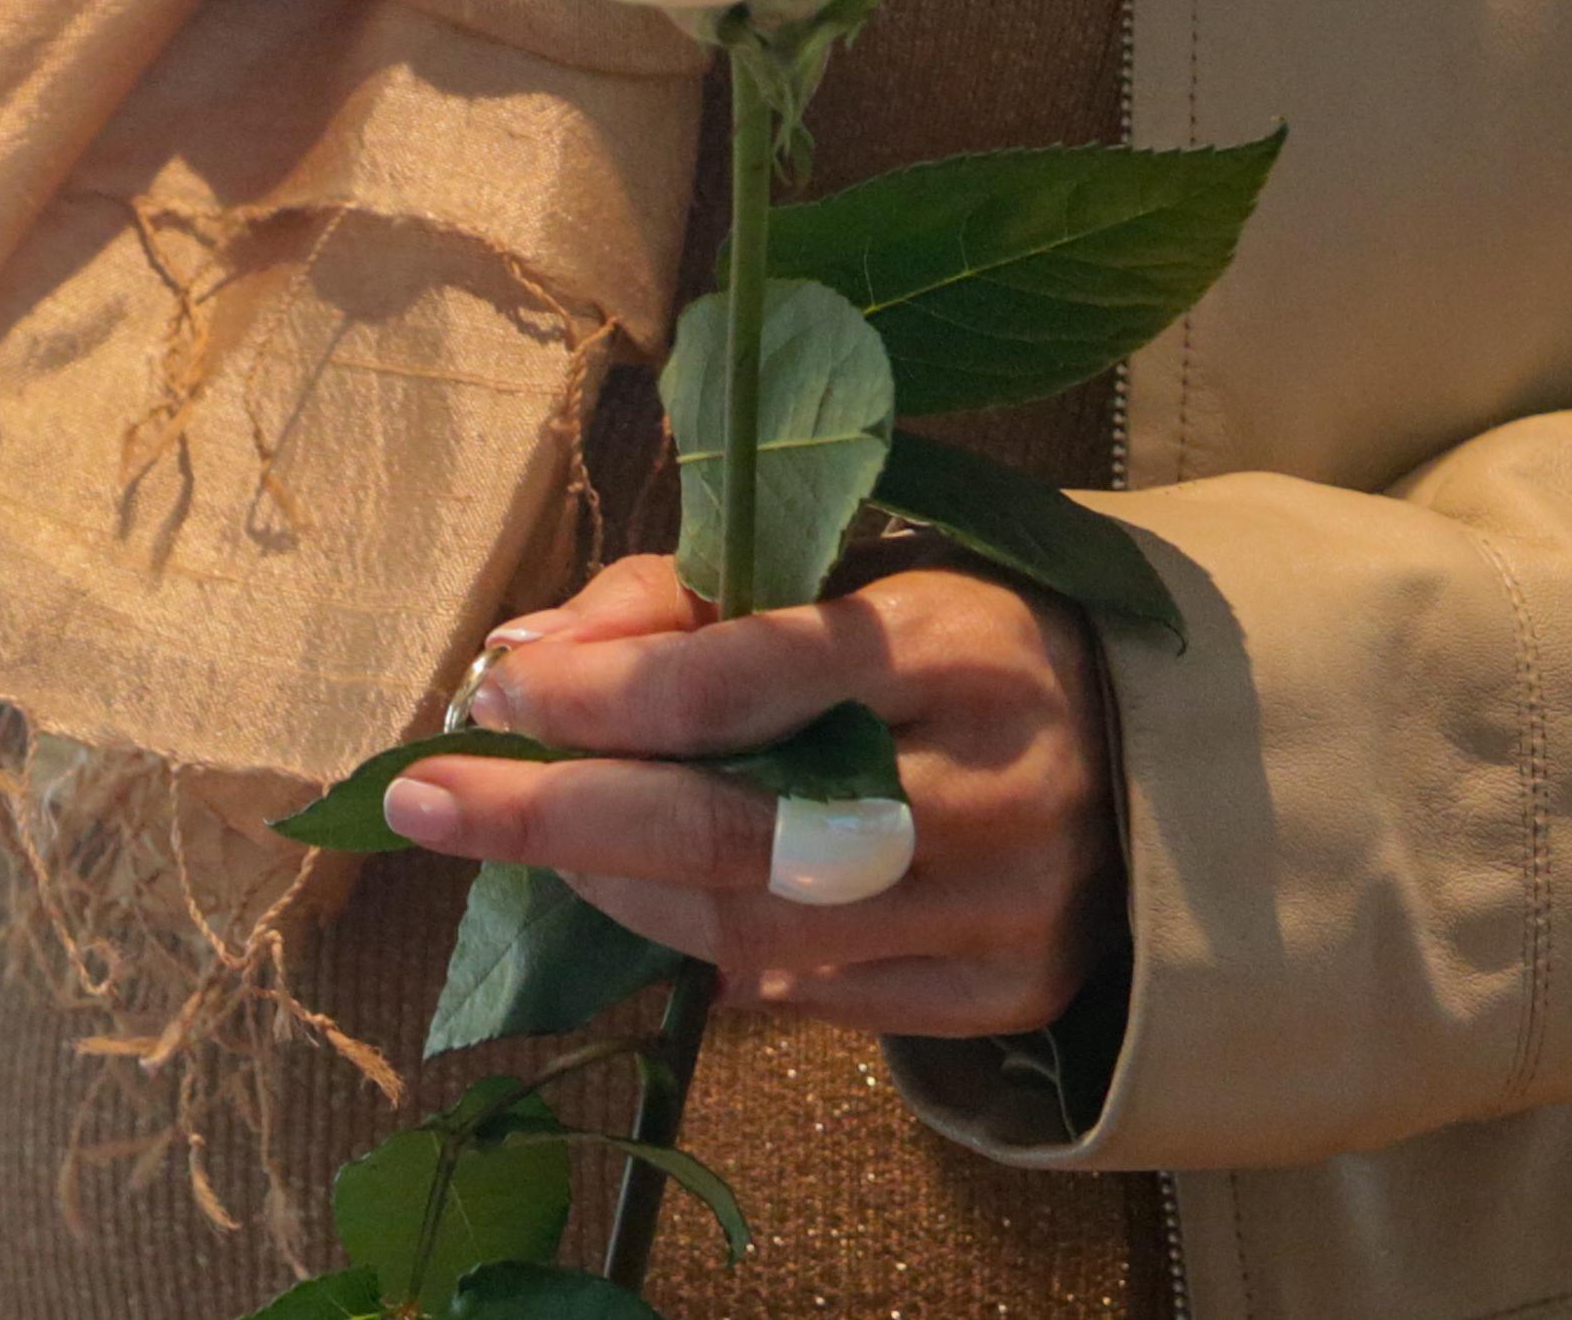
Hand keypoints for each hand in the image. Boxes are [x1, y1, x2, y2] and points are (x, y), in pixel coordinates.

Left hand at [377, 549, 1125, 1038]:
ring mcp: (1002, 909)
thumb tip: (520, 655)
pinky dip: (707, 953)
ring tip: (544, 839)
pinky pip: (808, 999)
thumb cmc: (947, 641)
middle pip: (730, 830)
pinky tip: (658, 900)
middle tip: (426, 800)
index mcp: (952, 647)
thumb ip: (676, 603)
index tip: (491, 693)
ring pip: (752, 932)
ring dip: (612, 890)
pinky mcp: (1001, 993)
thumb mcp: (837, 571)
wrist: (1145, 752)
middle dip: (553, 817)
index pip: (736, 682)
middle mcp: (987, 788)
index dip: (593, 695)